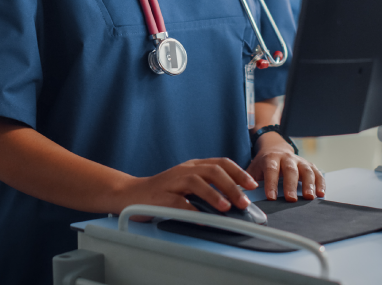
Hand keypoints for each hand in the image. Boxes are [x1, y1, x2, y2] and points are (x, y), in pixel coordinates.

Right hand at [115, 158, 257, 217]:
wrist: (130, 194)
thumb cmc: (162, 192)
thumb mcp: (187, 186)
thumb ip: (208, 190)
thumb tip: (234, 201)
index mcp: (193, 166)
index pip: (220, 163)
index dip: (238, 173)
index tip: (251, 185)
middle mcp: (184, 170)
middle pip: (212, 171)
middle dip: (231, 185)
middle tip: (243, 201)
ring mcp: (171, 182)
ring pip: (196, 182)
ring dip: (213, 195)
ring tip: (226, 208)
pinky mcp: (160, 196)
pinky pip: (178, 202)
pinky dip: (192, 210)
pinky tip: (202, 218)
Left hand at [246, 132, 325, 200]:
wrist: (275, 147)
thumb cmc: (264, 162)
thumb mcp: (253, 168)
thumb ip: (248, 181)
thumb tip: (241, 195)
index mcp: (271, 158)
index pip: (271, 170)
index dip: (271, 183)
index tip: (271, 197)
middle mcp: (287, 158)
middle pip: (290, 170)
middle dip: (291, 185)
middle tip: (291, 199)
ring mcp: (300, 161)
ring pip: (306, 170)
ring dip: (309, 184)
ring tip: (309, 197)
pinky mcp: (309, 165)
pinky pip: (317, 173)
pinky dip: (321, 183)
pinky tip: (321, 194)